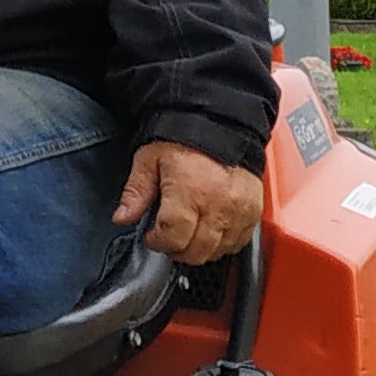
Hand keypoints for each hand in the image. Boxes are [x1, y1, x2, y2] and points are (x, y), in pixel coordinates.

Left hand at [114, 140, 261, 266]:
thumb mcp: (149, 160)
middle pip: (197, 252)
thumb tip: (122, 217)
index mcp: (190, 193)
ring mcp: (239, 211)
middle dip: (177, 248)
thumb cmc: (184, 139)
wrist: (221, 122)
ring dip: (200, 248)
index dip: (158, 242)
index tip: (152, 236)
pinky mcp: (254, 211)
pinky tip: (210, 229)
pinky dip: (223, 242)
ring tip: (189, 231)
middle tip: (168, 235)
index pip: (173, 239)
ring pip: (219, 251)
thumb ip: (136, 191)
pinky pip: (239, 242)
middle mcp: (218, 206)